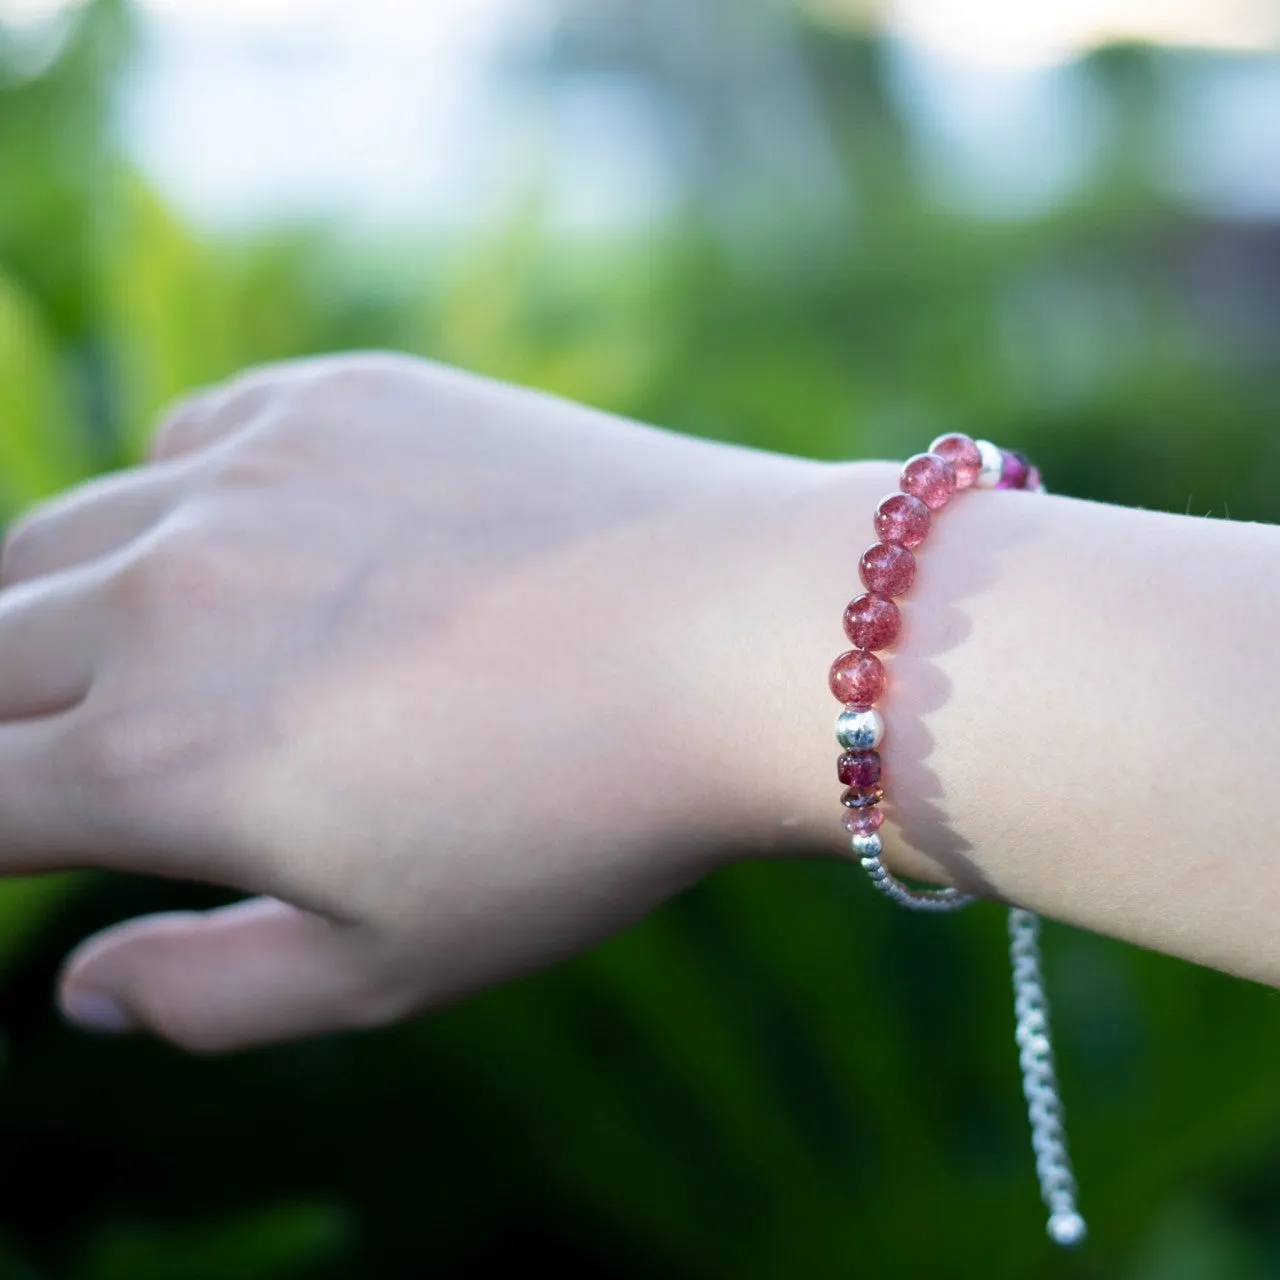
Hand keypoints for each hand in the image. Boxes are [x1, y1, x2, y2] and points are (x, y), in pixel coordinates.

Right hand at [0, 353, 831, 1051]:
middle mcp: (167, 598)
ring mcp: (250, 473)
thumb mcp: (394, 967)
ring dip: (56, 606)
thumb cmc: (580, 826)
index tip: (36, 831)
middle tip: (63, 749)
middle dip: (0, 717)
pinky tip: (247, 544)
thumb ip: (209, 995)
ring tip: (132, 652)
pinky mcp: (334, 396)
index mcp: (161, 760)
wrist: (734, 639)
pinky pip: (188, 437)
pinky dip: (176, 499)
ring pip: (58, 537)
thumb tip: (79, 991)